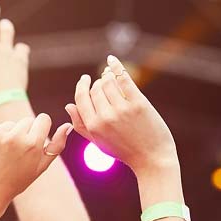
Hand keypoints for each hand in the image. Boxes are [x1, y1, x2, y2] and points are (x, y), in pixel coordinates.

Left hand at [0, 114, 71, 208]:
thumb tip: (67, 126)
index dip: (40, 129)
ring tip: (3, 156)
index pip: (43, 119)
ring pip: (8, 124)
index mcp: (33, 144)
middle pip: (26, 121)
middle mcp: (15, 137)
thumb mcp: (40, 167)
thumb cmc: (17, 181)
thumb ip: (57, 146)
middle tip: (17, 154)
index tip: (35, 140)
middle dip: (24, 133)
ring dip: (7, 135)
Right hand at [65, 55, 177, 174]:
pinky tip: (112, 60)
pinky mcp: (138, 103)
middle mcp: (105, 117)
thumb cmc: (124, 151)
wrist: (152, 160)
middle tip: (103, 82)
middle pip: (96, 89)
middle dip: (98, 83)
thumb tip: (68, 106)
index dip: (82, 86)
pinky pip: (123, 78)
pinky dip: (116, 66)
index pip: (81, 98)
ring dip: (107, 75)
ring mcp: (122, 109)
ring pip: (108, 82)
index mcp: (93, 127)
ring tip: (110, 75)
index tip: (85, 79)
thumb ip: (81, 125)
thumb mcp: (99, 142)